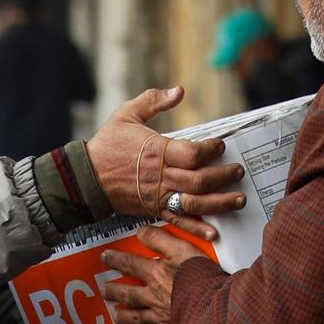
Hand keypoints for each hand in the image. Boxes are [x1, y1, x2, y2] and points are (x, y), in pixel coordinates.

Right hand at [87, 86, 246, 238]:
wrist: (85, 178)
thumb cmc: (106, 145)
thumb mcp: (127, 113)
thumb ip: (153, 100)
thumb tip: (178, 91)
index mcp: (157, 151)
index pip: (193, 153)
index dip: (212, 149)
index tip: (221, 146)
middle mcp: (161, 176)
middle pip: (200, 180)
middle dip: (224, 176)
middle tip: (238, 171)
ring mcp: (157, 196)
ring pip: (195, 203)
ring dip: (219, 203)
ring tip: (238, 199)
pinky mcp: (153, 210)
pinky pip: (178, 220)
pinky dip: (196, 228)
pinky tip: (213, 232)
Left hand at [99, 227, 209, 323]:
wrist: (216, 309)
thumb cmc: (203, 280)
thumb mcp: (183, 249)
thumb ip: (161, 239)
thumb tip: (142, 232)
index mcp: (156, 275)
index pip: (131, 264)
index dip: (116, 260)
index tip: (105, 258)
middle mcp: (154, 296)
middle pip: (128, 293)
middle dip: (114, 291)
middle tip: (104, 291)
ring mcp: (160, 315)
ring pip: (136, 316)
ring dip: (124, 315)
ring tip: (116, 314)